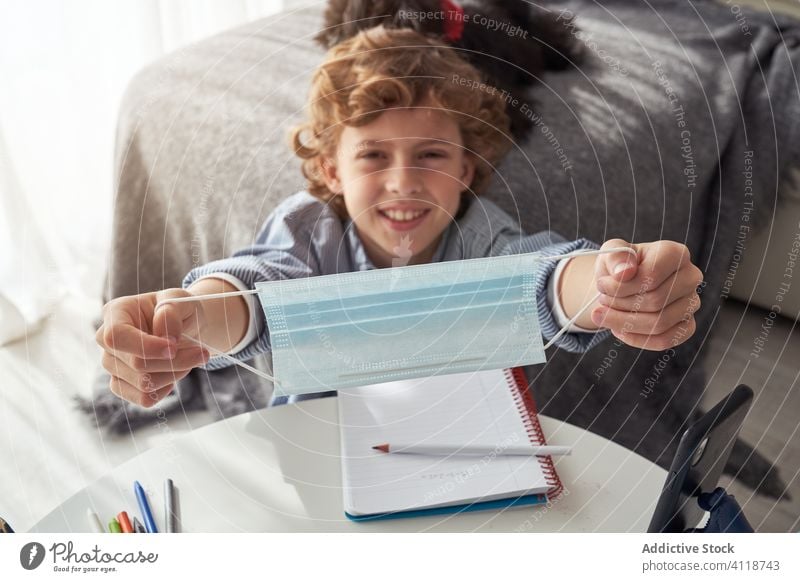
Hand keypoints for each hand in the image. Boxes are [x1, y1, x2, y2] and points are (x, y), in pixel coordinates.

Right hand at [95, 289, 209, 407]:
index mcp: (116, 312)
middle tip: (201, 352)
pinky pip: (144, 399)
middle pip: (136, 364)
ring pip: (143, 384)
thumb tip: (166, 338)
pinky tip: (174, 372)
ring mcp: (112, 365)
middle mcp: (106, 340)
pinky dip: (166, 389)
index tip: (175, 347)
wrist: (185, 327)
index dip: (145, 346)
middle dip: (175, 361)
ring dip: (175, 373)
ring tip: (188, 357)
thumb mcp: (181, 300)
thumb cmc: (180, 310)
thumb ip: (171, 313)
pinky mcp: (122, 384)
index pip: (116, 336)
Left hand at [591, 239, 703, 349]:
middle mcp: (690, 277)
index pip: (652, 275)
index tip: (602, 285)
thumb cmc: (619, 266)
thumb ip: (616, 257)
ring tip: (605, 313)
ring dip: (624, 322)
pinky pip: (665, 340)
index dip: (622, 286)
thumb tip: (624, 272)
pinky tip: (618, 329)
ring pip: (659, 323)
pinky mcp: (687, 326)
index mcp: (676, 253)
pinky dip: (636, 338)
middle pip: (655, 301)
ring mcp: (692, 303)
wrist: (620, 284)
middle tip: (602, 300)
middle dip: (620, 304)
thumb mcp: (611, 253)